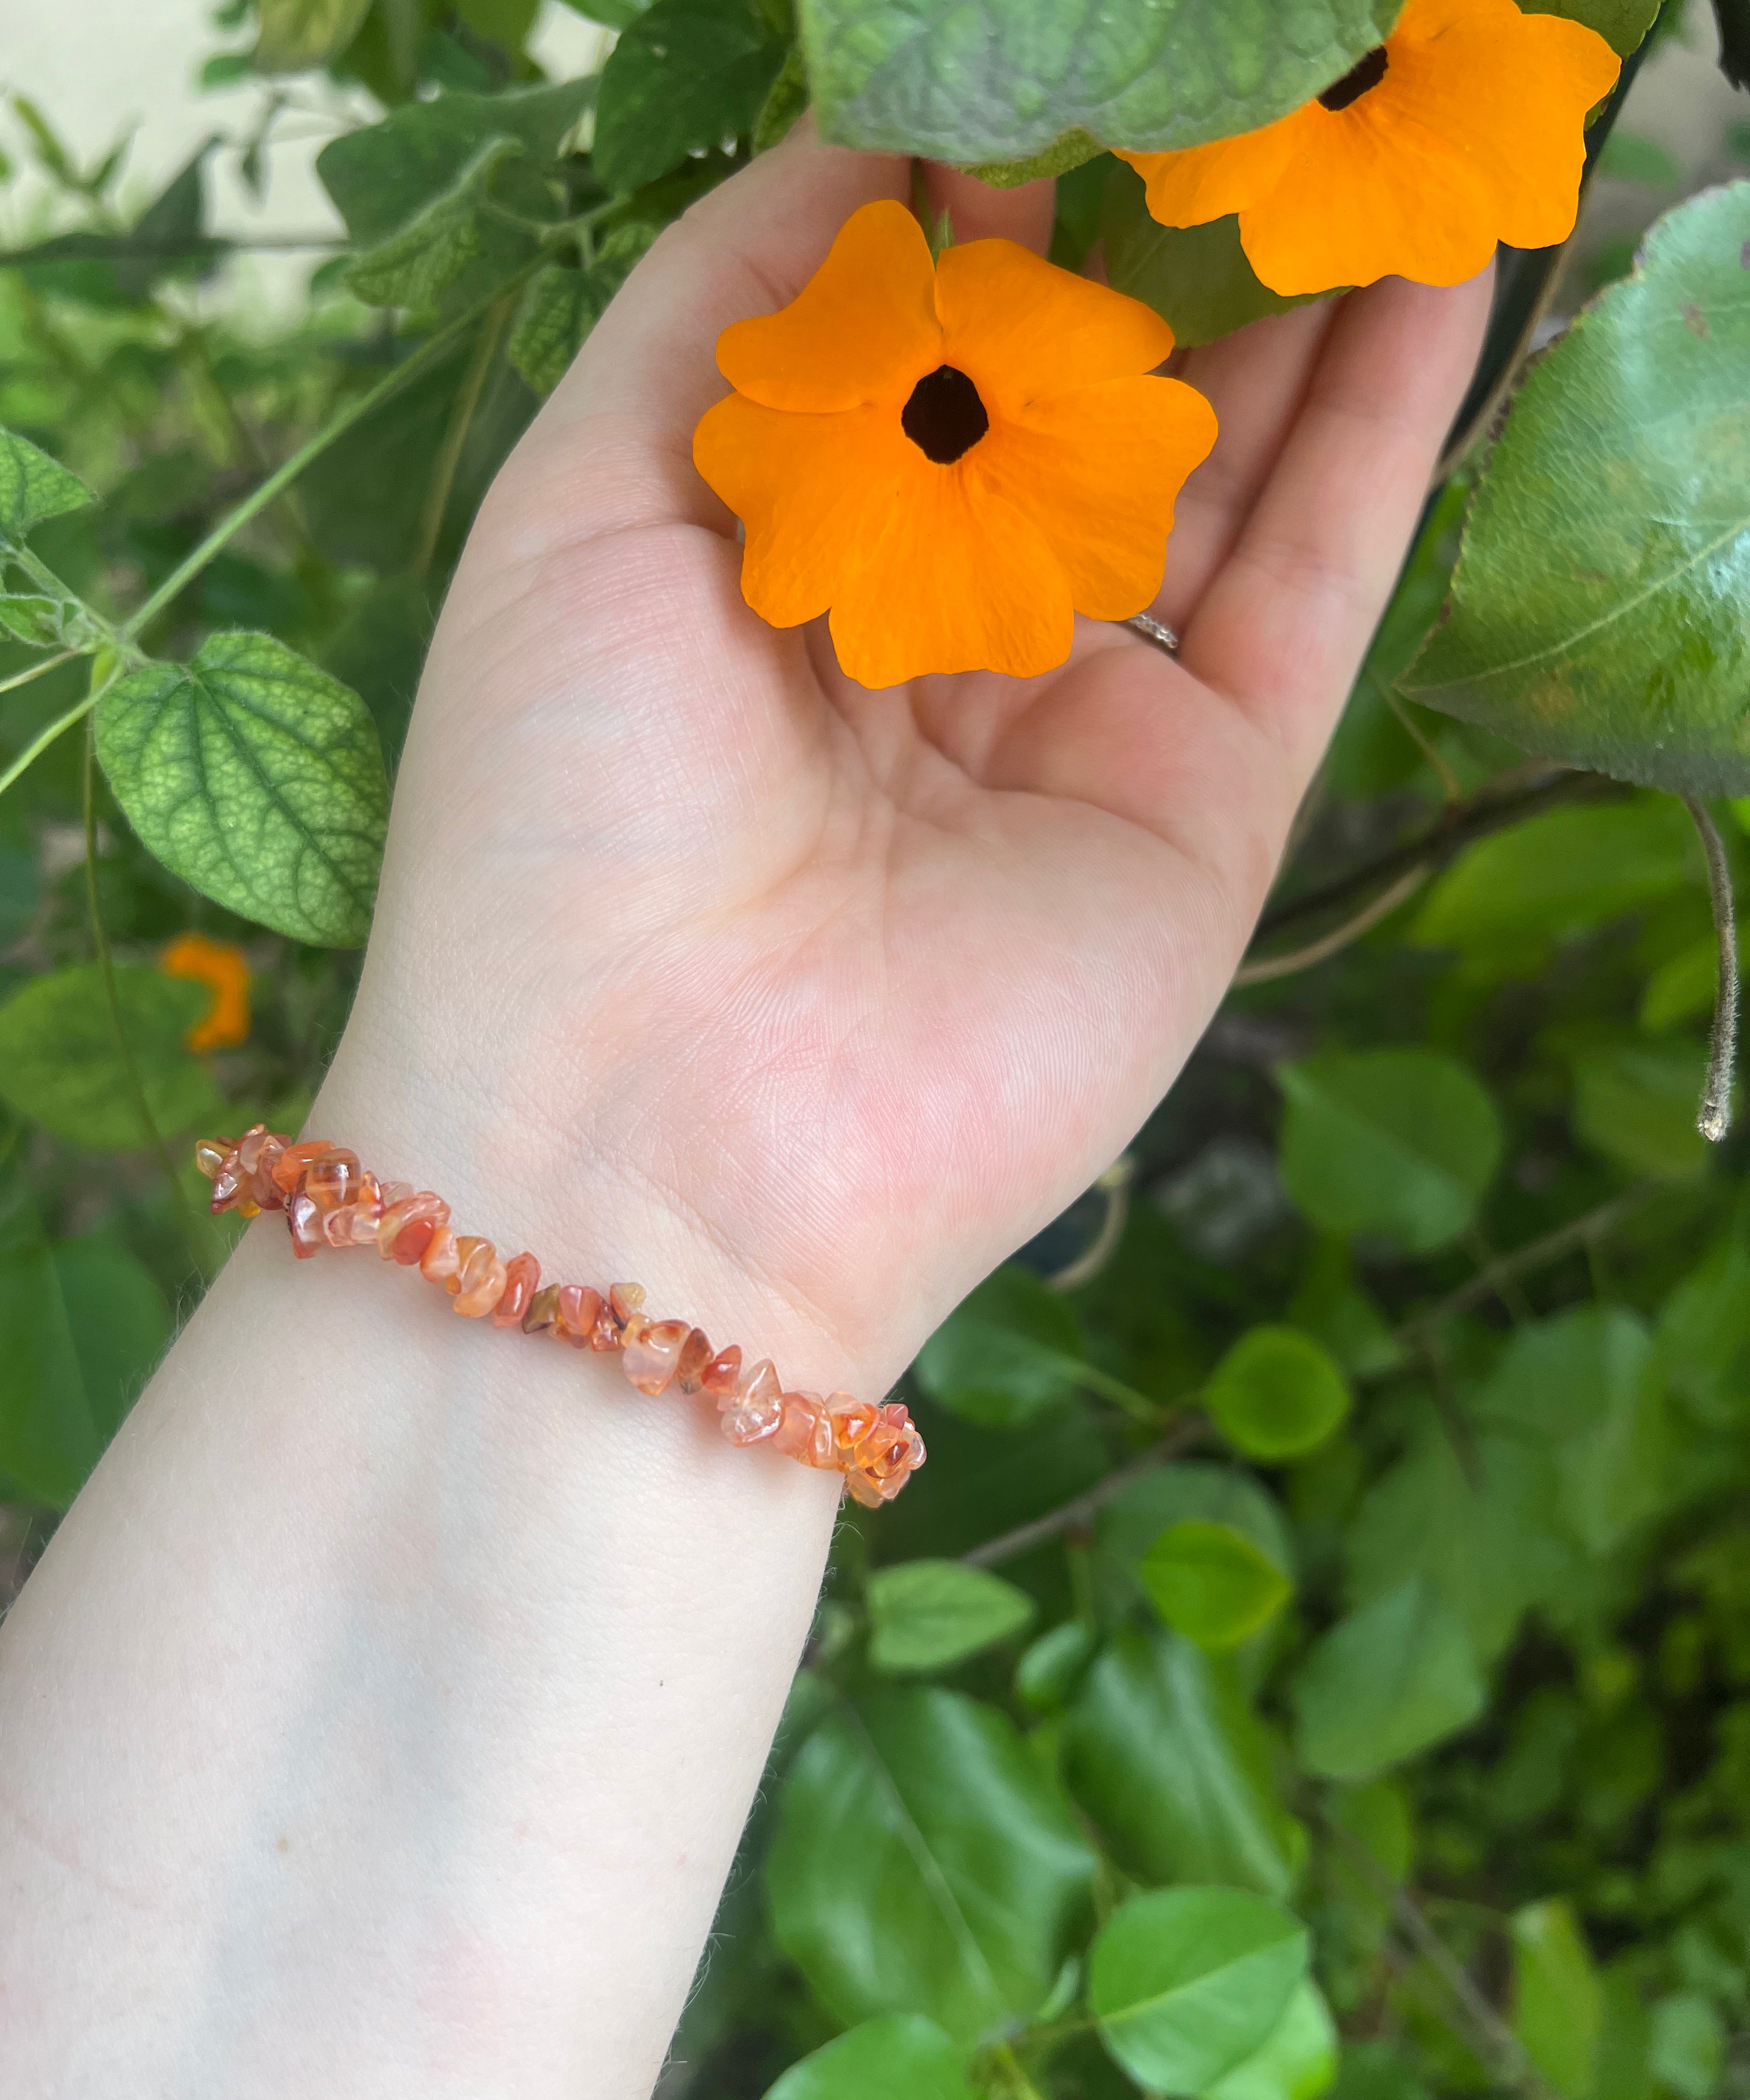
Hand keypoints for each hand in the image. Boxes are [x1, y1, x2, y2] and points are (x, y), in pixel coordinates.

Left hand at [328, 125, 1491, 1397]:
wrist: (655, 1137)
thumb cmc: (562, 816)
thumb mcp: (579, 513)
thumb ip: (728, 311)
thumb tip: (876, 142)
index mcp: (781, 585)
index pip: (912, 363)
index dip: (982, 216)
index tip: (1044, 86)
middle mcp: (938, 655)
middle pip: (1075, 413)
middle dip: (1150, 253)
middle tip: (1230, 95)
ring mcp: (1082, 732)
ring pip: (1219, 483)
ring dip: (1293, 312)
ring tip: (1355, 139)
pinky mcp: (1203, 806)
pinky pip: (1316, 586)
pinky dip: (1383, 434)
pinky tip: (1436, 274)